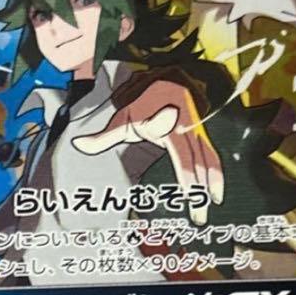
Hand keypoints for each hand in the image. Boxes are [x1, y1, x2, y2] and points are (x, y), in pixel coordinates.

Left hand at [71, 80, 224, 223]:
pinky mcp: (202, 135)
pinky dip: (216, 174)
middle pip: (199, 164)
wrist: (167, 79)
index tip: (190, 193)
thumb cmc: (143, 101)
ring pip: (210, 160)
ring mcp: (198, 132)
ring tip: (214, 204)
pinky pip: (213, 156)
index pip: (181, 157)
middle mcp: (188, 130)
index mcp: (170, 127)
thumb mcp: (122, 117)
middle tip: (199, 215)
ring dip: (214, 183)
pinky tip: (216, 192)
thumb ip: (103, 137)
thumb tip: (79, 144)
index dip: (188, 176)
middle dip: (201, 190)